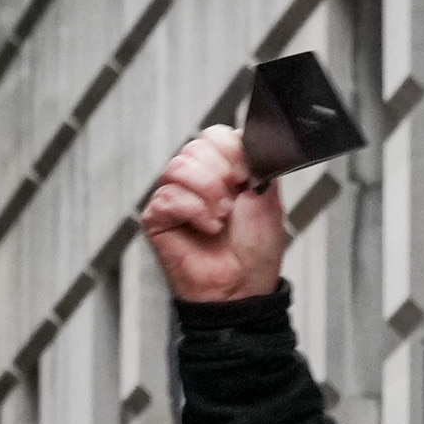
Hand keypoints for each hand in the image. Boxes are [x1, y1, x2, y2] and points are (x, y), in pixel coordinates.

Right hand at [141, 125, 292, 306]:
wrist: (244, 287)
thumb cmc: (255, 250)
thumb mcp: (267, 199)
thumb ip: (258, 164)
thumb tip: (246, 140)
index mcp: (223, 171)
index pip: (215, 136)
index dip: (230, 149)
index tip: (246, 175)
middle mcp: (196, 180)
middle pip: (195, 146)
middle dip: (219, 172)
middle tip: (232, 202)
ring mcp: (174, 197)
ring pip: (178, 167)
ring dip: (206, 191)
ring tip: (221, 217)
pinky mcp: (156, 218)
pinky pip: (167, 196)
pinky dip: (193, 210)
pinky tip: (207, 228)